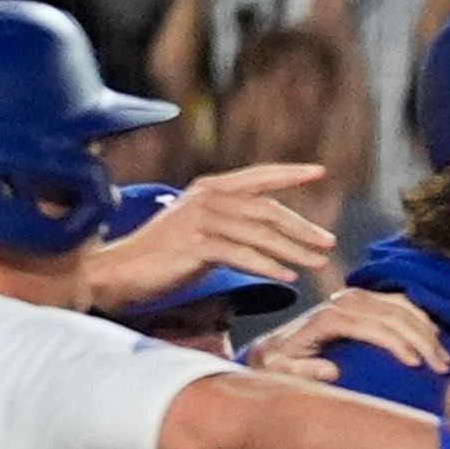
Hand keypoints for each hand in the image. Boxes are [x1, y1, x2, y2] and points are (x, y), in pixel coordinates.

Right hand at [92, 166, 338, 309]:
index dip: (289, 173)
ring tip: (318, 264)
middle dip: (301, 226)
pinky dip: (268, 266)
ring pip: (259, 233)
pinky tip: (288, 277)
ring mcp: (199, 221)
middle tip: (328, 241)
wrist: (121, 270)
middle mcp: (206, 199)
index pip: (258, 177)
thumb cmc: (164, 254)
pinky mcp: (195, 245)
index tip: (319, 171)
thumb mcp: (202, 228)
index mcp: (209, 189)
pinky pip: (242, 255)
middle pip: (266, 209)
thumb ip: (232, 220)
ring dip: (293, 250)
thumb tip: (271, 229)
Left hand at [246, 286, 446, 380]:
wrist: (271, 350)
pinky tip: (434, 335)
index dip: (396, 342)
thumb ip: (302, 372)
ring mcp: (352, 300)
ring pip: (399, 306)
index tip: (416, 365)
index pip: (371, 325)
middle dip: (421, 339)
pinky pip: (397, 302)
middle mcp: (341, 303)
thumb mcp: (281, 371)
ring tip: (443, 356)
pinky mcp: (361, 302)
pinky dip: (419, 316)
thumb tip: (332, 371)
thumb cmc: (278, 366)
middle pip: (392, 314)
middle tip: (441, 366)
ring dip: (426, 329)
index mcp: (326, 319)